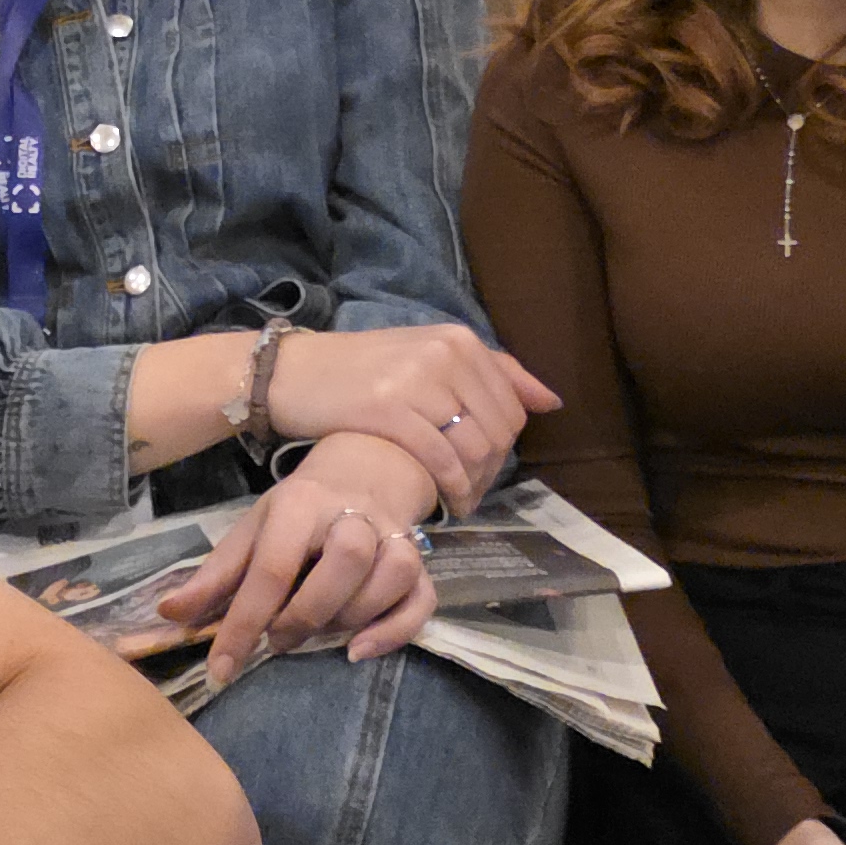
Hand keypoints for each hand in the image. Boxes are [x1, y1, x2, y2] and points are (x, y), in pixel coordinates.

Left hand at [157, 433, 442, 684]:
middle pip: (347, 559)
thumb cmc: (296, 513)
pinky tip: (359, 650)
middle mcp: (352, 515)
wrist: (362, 470)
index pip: (272, 567)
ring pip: (392, 574)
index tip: (221, 668)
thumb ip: (214, 577)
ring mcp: (394, 536)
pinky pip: (422, 599)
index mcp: (298, 505)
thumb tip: (168, 614)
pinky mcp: (421, 562)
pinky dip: (395, 630)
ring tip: (317, 637)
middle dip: (308, 612)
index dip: (243, 623)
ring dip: (352, 617)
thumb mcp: (251, 532)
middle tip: (280, 640)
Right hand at [260, 325, 561, 517]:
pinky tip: (440, 504)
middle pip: (498, 431)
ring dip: (472, 486)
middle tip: (468, 494)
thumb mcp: (429, 357)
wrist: (294, 374)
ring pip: (474, 448)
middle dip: (490, 472)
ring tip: (456, 503)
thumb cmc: (362, 371)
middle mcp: (445, 353)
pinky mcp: (390, 409)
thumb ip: (491, 374)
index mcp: (460, 340)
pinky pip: (440, 459)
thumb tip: (551, 400)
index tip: (483, 471)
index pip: (512, 407)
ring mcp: (418, 380)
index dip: (505, 449)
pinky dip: (449, 489)